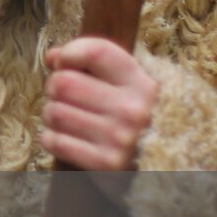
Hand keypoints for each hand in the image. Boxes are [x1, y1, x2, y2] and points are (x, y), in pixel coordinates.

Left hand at [42, 37, 158, 171]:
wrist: (164, 164)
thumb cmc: (135, 117)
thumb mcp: (126, 84)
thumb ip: (91, 63)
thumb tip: (53, 57)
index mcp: (141, 84)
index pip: (96, 51)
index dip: (70, 53)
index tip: (65, 63)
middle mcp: (133, 109)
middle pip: (63, 82)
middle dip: (55, 87)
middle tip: (65, 95)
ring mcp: (119, 138)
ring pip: (54, 112)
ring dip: (53, 114)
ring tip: (69, 118)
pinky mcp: (105, 163)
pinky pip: (55, 141)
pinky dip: (51, 138)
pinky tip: (67, 137)